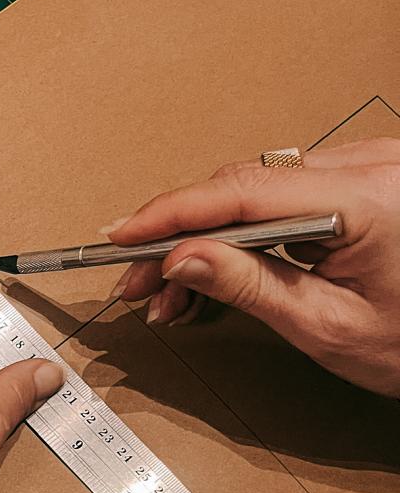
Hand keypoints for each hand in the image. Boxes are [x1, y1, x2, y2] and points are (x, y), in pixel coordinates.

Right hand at [110, 138, 399, 397]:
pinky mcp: (360, 181)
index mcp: (368, 199)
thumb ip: (249, 285)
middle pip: (241, 187)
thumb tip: (183, 257)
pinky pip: (279, 196)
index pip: (243, 191)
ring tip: (168, 292)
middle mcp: (370, 166)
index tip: (123, 237)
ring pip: (253, 192)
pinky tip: (210, 267)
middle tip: (136, 283)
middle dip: (178, 236)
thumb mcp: (325, 325)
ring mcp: (367, 168)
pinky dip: (237, 232)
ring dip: (203, 239)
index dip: (172, 213)